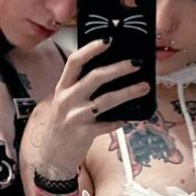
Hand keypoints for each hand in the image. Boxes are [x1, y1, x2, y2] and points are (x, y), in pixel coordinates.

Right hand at [37, 40, 150, 173]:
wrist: (51, 157)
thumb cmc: (63, 125)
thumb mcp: (66, 102)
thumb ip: (82, 88)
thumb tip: (112, 72)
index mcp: (62, 88)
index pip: (74, 61)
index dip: (91, 48)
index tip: (109, 39)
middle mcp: (66, 100)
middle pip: (94, 77)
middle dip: (118, 68)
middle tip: (137, 63)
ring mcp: (74, 117)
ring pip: (104, 101)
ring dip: (127, 92)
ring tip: (144, 87)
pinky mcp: (83, 134)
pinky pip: (107, 125)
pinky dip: (120, 120)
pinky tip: (130, 118)